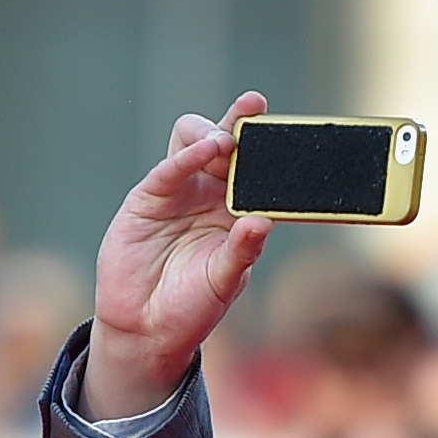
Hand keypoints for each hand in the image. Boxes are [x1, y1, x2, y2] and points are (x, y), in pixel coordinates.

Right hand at [84, 90, 273, 418]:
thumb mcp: (225, 280)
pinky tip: (207, 150)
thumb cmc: (194, 306)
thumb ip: (243, 251)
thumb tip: (262, 221)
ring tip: (228, 142)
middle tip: (255, 109)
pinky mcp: (148, 199)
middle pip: (227, 145)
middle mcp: (211, 195)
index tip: (289, 129)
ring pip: (193, 142)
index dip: (270, 147)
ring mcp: (179, 193)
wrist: (148, 328)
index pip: (259, 171)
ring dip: (213, 133)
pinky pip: (169, 169)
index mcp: (239, 212)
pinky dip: (187, 156)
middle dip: (240, 123)